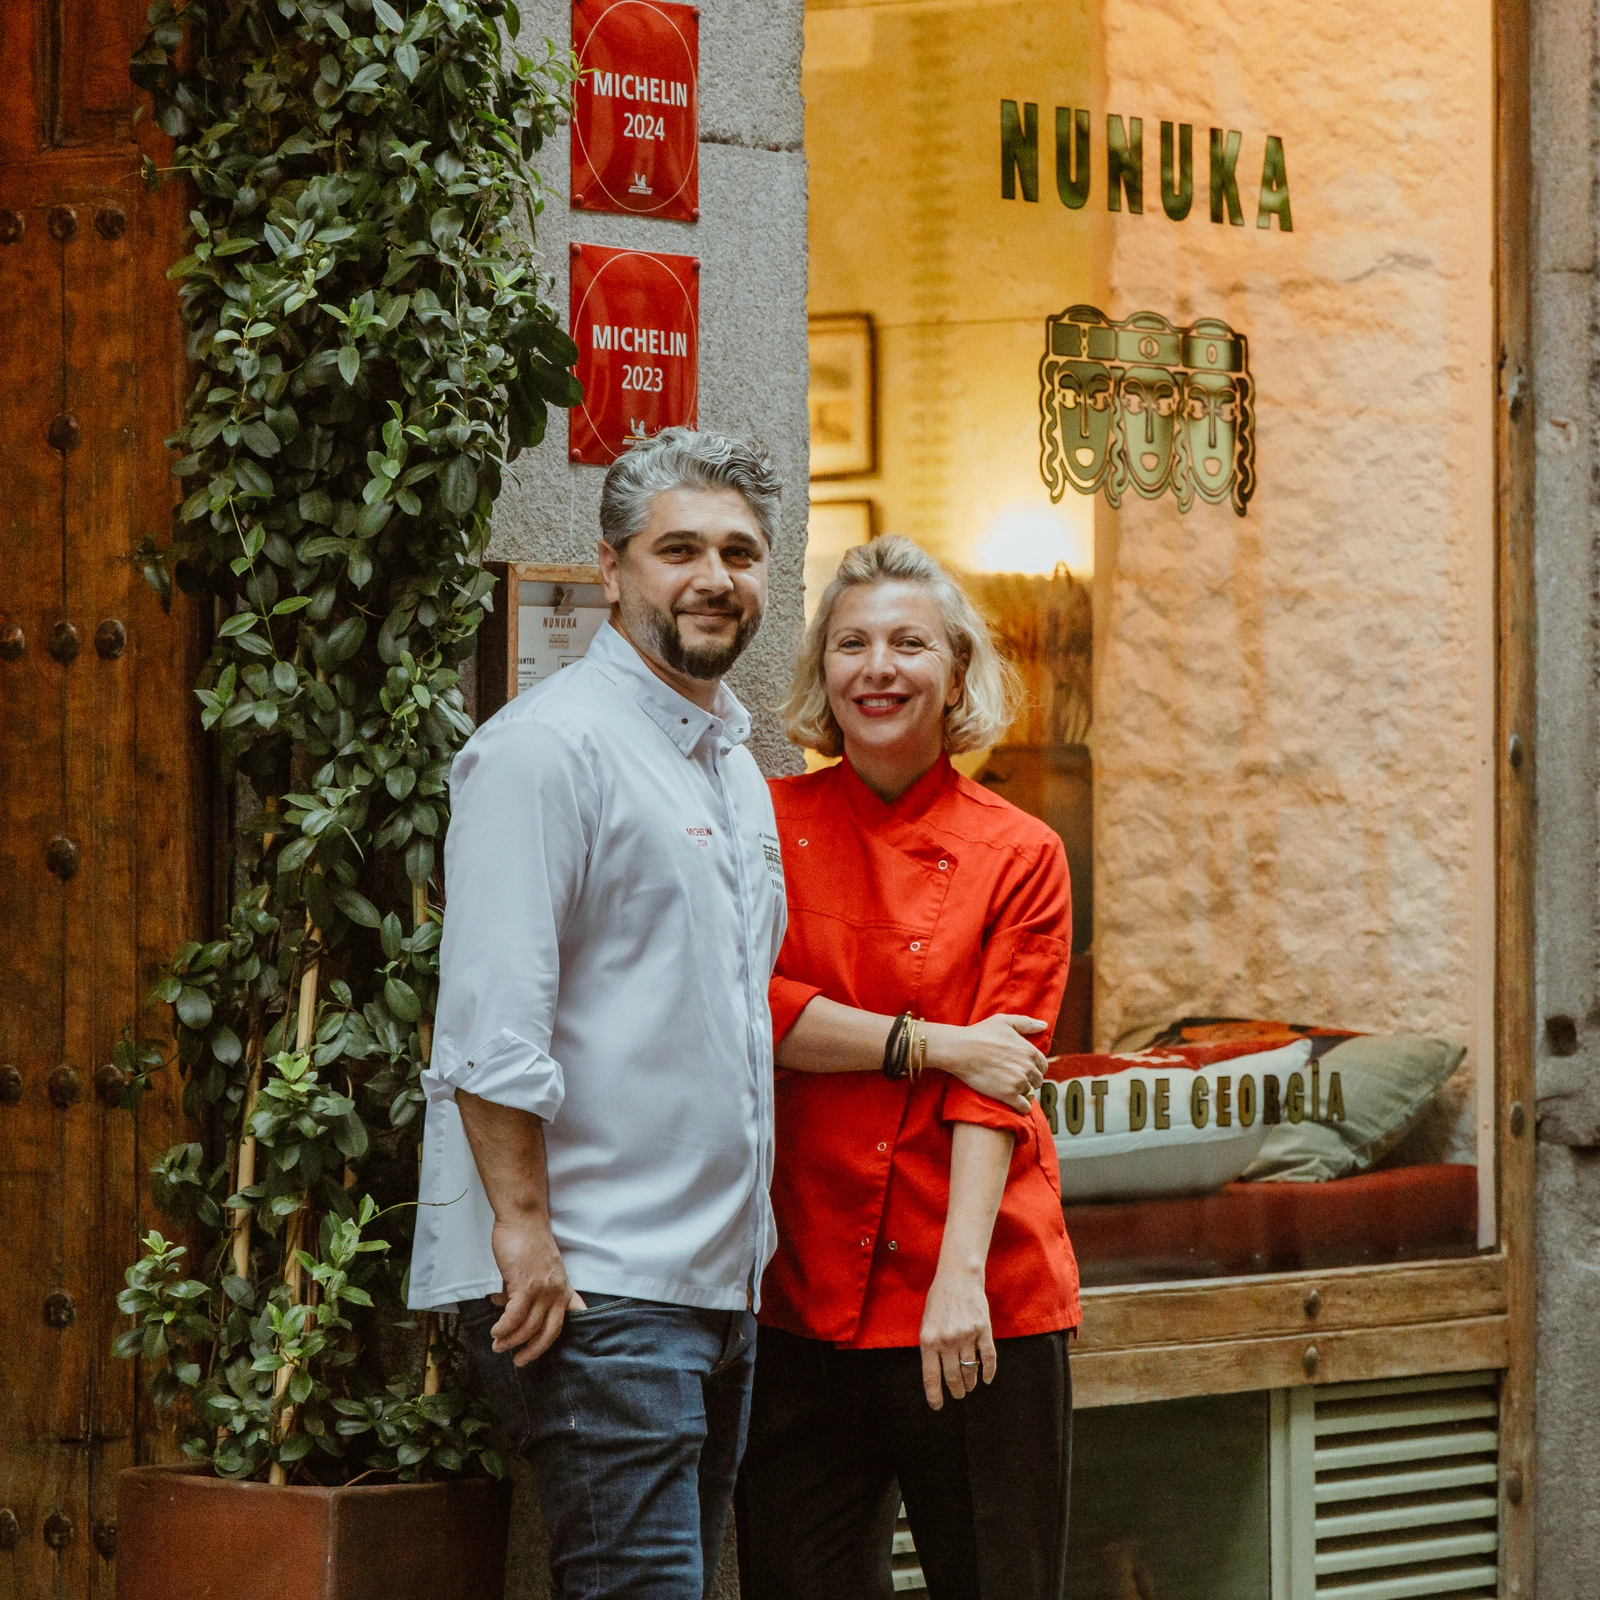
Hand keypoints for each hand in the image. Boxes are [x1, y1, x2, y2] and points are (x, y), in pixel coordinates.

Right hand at [486, 1214, 586, 1366]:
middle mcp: (557, 1291)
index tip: (548, 1351)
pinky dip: (504, 1328)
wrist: (523, 1219)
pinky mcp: (526, 1285)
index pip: (569, 1319)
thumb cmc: (527, 1241)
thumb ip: (524, 1290)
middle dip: (534, 1351)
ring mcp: (543, 1289)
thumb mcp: (535, 1269)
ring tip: (498, 1345)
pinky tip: (495, 1332)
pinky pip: (514, 1317)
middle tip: (520, 1361)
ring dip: (511, 1340)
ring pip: (528, 1327)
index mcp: (563, 1287)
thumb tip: (504, 1305)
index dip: (558, 1337)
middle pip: (549, 1332)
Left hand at [919, 1263, 996, 1409]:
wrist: (958, 1277)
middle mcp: (947, 1340)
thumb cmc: (939, 1301)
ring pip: (970, 1371)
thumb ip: (930, 1347)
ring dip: (971, 1382)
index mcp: (929, 1340)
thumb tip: (935, 1375)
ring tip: (970, 1386)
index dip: (934, 1395)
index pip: (931, 1376)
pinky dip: (988, 1372)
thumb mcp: (926, 1323)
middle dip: (956, 1391)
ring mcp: (966, 1335)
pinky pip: (988, 1358)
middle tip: (959, 1395)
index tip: (938, 1406)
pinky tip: (987, 1378)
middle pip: (953, 1378)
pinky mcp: (983, 1330)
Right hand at [926, 1014, 1047, 1111]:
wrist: (961, 1050)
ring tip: (1009, 1089)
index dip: (1033, 1068)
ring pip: (1030, 1093)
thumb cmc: (980, 1034)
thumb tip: (1044, 1025)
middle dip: (1028, 1080)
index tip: (1021, 1069)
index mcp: (1029, 1051)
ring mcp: (1019, 1082)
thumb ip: (1026, 1023)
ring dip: (1022, 1093)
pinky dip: (1020, 1106)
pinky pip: (1024, 1107)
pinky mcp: (1009, 1095)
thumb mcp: (1004, 1021)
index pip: (1042, 1065)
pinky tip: (1012, 1102)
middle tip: (1013, 1079)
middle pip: (1037, 1080)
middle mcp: (1028, 1067)